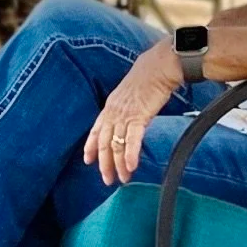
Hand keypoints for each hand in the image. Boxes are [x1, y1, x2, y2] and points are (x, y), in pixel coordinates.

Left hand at [83, 40, 182, 185]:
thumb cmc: (147, 78)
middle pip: (104, 143)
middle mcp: (113, 112)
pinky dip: (130, 155)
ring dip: (118, 165)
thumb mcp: (129, 94)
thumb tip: (128, 119)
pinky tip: (131, 166)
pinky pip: (132, 140)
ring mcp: (125, 115)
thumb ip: (125, 107)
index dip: (91, 147)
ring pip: (117, 145)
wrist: (158, 67)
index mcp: (110, 106)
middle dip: (105, 164)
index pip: (96, 130)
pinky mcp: (139, 117)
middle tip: (107, 180)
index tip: (88, 161)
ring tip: (122, 178)